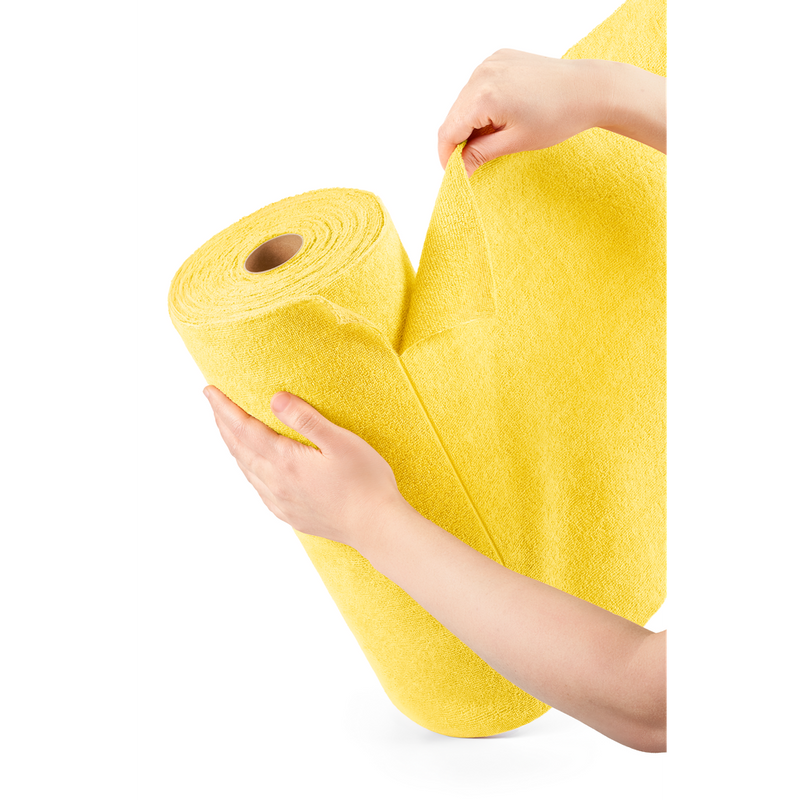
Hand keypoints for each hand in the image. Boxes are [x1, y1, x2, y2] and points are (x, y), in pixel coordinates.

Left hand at [204, 386, 405, 549]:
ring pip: (246, 469)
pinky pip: (258, 488)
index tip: (209, 390)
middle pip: (239, 448)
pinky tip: (252, 466)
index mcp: (285, 461)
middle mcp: (276, 483)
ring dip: (233, 446)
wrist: (377, 527)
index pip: (244, 428)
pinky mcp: (290, 514)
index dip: (224, 408)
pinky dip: (247, 469)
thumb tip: (274, 399)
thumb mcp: (340, 441)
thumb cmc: (366, 482)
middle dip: (223, 423)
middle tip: (213, 402)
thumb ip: (305, 419)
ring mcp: (281, 502)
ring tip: (227, 428)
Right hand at [438, 51, 605, 176]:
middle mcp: (482, 74)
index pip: (449, 131)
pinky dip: (482, 105)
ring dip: (471, 122)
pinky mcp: (499, 59)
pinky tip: (501, 115)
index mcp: (483, 95)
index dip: (447, 155)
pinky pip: (478, 87)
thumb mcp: (514, 142)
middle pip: (454, 116)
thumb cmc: (558, 116)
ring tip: (495, 135)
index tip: (454, 172)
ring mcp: (490, 63)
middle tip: (474, 160)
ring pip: (464, 102)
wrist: (588, 89)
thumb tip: (459, 169)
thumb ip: (480, 154)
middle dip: (460, 140)